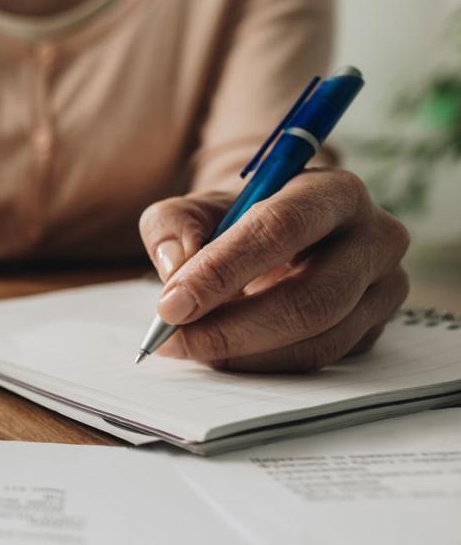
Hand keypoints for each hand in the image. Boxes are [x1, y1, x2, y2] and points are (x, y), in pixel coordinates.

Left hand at [138, 168, 409, 371]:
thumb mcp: (195, 208)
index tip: (171, 304)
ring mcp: (384, 288)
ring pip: (317, 339)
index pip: (281, 229)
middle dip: (232, 327)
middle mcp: (375, 238)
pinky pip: (319, 360)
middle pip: (310, 298)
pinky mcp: (375, 328)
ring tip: (190, 347)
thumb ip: (173, 226)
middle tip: (174, 339)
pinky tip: (222, 356)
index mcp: (334, 191)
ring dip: (244, 354)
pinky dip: (263, 364)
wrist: (280, 236)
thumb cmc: (236, 219)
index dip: (223, 270)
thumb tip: (176, 267)